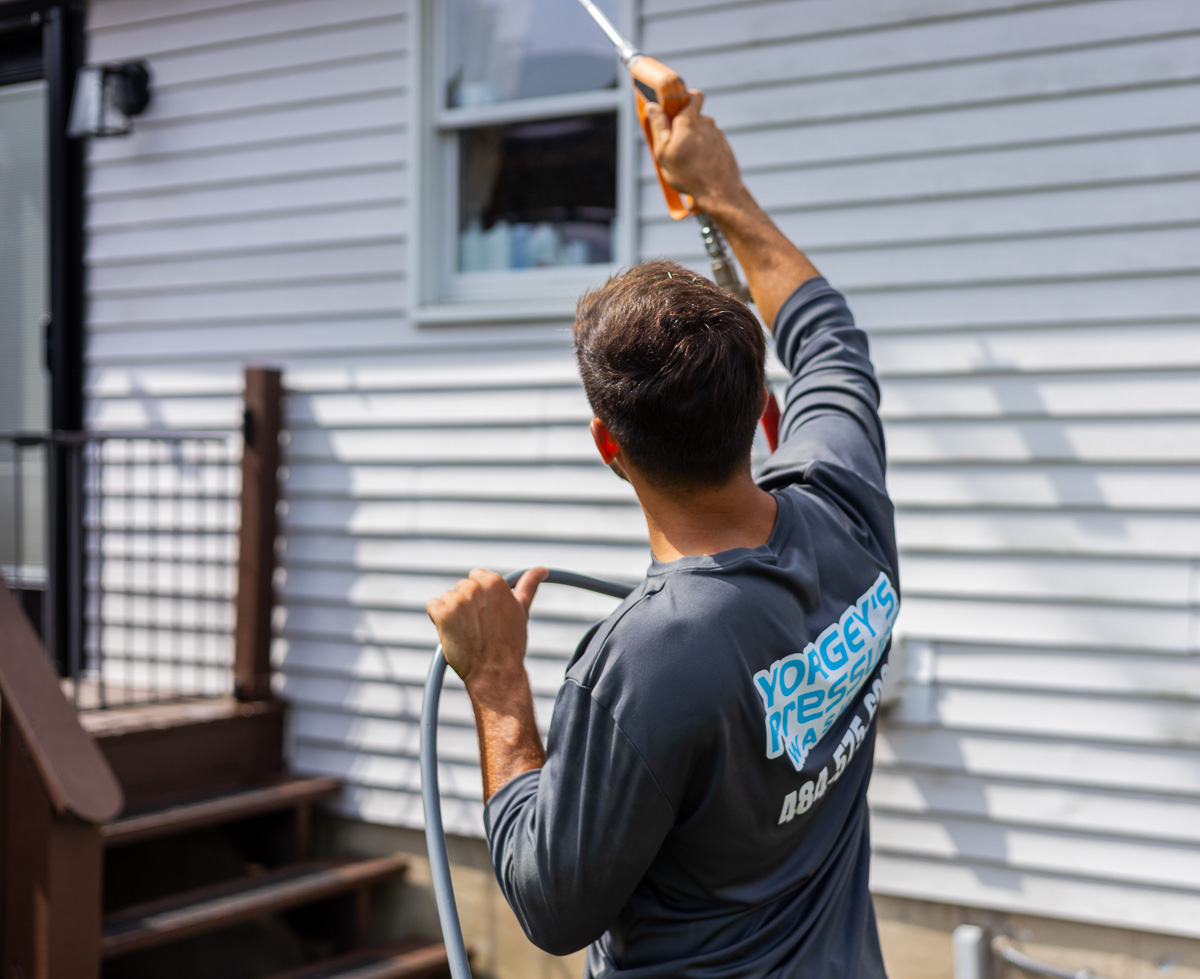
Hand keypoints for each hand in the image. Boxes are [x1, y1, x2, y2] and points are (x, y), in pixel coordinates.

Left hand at [426, 568, 547, 695]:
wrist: (495, 672)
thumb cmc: (509, 644)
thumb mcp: (521, 610)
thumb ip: (528, 585)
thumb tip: (541, 570)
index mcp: (494, 582)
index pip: (477, 576)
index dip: (480, 596)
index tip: (486, 613)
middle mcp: (475, 587)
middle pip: (461, 587)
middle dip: (466, 604)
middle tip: (479, 626)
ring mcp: (457, 601)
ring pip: (447, 598)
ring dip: (452, 613)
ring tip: (467, 632)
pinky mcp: (442, 614)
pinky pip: (433, 607)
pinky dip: (438, 619)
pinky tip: (453, 632)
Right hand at [645, 89, 749, 215]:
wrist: (720, 192)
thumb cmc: (689, 173)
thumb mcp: (664, 152)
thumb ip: (658, 127)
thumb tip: (653, 107)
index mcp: (689, 120)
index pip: (692, 95)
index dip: (684, 98)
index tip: (674, 108)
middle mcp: (707, 123)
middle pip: (694, 117)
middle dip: (684, 127)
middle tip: (675, 145)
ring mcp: (718, 136)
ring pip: (703, 132)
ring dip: (695, 142)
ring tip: (688, 162)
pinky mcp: (725, 148)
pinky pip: (711, 145)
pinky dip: (705, 152)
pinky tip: (700, 168)